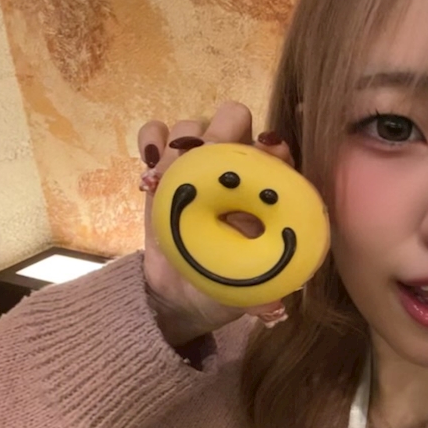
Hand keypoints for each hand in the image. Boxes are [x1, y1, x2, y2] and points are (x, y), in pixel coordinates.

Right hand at [137, 101, 293, 346]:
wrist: (180, 294)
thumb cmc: (223, 287)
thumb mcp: (247, 296)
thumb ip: (261, 297)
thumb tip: (272, 308)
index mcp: (267, 190)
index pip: (278, 151)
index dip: (271, 148)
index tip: (260, 153)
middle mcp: (236, 168)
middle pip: (233, 119)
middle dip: (218, 134)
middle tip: (201, 166)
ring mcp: (198, 164)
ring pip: (193, 125)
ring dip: (179, 146)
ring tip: (166, 182)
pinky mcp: (163, 167)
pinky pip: (155, 132)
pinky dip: (151, 139)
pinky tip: (149, 169)